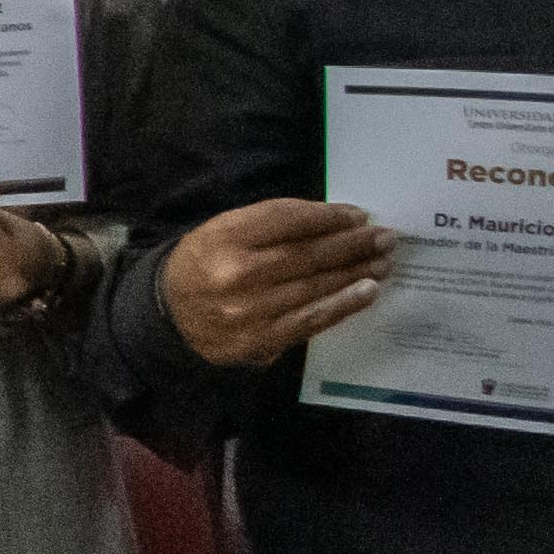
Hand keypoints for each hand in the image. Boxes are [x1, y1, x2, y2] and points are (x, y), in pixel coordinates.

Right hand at [164, 197, 390, 369]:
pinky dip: (344, 304)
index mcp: (225, 237)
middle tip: (385, 237)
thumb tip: (334, 219)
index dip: (329, 217)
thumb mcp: (223, 229)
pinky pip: (312, 320)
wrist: (168, 314)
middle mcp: (238, 273)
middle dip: (353, 244)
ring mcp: (251, 310)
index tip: (359, 215)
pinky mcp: (261, 339)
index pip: (289, 221)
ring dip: (356, 272)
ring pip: (315, 286)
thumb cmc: (205, 263)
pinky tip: (367, 291)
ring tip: (383, 261)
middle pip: (308, 254)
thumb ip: (271, 222)